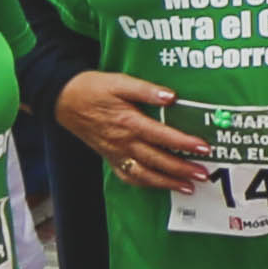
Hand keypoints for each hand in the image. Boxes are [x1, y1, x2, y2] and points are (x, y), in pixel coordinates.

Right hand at [60, 70, 207, 190]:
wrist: (64, 100)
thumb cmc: (94, 89)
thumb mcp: (120, 82)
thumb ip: (146, 90)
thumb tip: (171, 96)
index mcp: (128, 122)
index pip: (162, 136)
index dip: (184, 143)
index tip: (203, 148)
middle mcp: (123, 142)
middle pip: (157, 159)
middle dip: (182, 169)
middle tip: (203, 175)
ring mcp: (116, 153)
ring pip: (144, 173)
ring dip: (167, 182)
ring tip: (188, 187)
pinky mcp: (110, 158)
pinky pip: (129, 176)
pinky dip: (145, 184)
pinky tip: (160, 186)